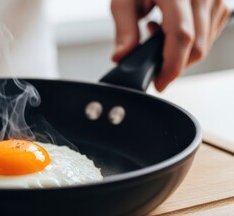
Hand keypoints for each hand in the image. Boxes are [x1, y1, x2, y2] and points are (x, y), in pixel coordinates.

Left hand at [111, 0, 230, 90]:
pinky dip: (190, 42)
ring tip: (156, 33)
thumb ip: (124, 28)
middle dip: (174, 65)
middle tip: (152, 64)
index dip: (171, 65)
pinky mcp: (220, 4)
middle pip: (197, 46)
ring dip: (180, 53)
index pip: (182, 36)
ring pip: (205, 44)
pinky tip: (170, 28)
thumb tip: (122, 57)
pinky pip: (210, 36)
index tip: (159, 82)